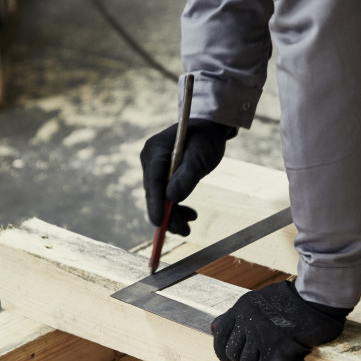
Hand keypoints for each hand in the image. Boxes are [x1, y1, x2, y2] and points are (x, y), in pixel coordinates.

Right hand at [140, 119, 235, 235]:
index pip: (153, 182)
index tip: (159, 223)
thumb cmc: (206, 139)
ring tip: (188, 228)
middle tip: (184, 232)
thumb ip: (187, 177)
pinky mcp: (162, 175)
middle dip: (168, 214)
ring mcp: (155, 168)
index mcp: (155, 151)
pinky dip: (176, 207)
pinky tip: (190, 215)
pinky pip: (165, 195)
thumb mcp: (201, 157)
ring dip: (173, 215)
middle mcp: (150, 160)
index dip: (155, 204)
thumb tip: (171, 198)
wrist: (209, 128)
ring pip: (160, 197)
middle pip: (155, 193)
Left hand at [211, 281, 350, 360]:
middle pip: (232, 353)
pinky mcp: (274, 349)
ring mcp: (259, 335)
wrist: (318, 298)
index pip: (219, 334)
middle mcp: (247, 321)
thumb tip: (213, 328)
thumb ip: (237, 316)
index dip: (222, 352)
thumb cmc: (294, 299)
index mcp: (242, 308)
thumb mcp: (258, 300)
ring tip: (276, 358)